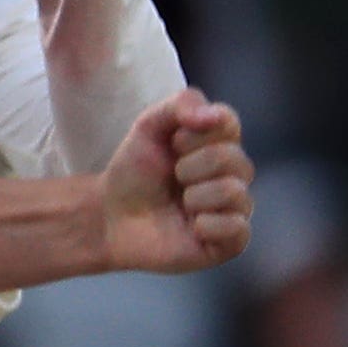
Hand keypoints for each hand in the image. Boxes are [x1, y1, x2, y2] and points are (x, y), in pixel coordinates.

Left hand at [95, 88, 250, 276]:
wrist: (111, 216)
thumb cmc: (134, 172)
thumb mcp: (148, 126)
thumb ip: (180, 105)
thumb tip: (213, 115)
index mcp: (222, 143)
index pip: (228, 121)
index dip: (192, 134)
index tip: (172, 144)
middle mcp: (235, 174)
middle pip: (231, 158)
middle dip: (189, 167)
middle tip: (172, 178)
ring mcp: (236, 207)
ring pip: (233, 192)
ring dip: (193, 197)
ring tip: (178, 204)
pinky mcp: (231, 241)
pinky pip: (236, 227)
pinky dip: (205, 225)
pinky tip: (190, 227)